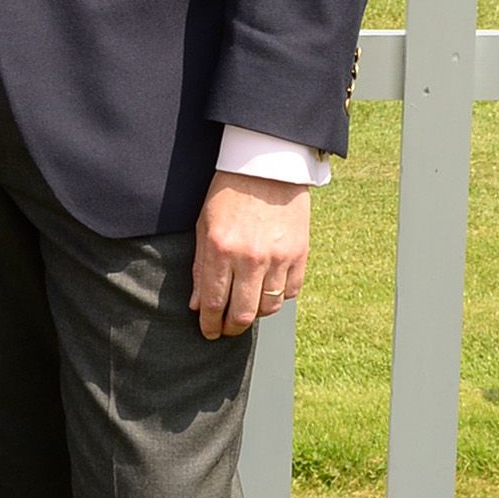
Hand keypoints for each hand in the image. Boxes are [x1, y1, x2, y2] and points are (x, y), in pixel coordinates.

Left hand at [190, 170, 309, 340]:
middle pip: (242, 314)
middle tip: (226, 329)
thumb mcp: (204, 225)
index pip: (214, 303)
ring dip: (255, 314)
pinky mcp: (300, 254)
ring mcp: (278, 257)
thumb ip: (200, 267)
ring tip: (247, 308)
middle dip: (231, 328)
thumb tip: (198, 305)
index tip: (208, 332)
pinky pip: (290, 292)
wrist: (267, 165)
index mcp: (221, 249)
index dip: (210, 324)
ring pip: (268, 307)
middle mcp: (250, 257)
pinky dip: (278, 297)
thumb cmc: (229, 192)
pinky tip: (268, 290)